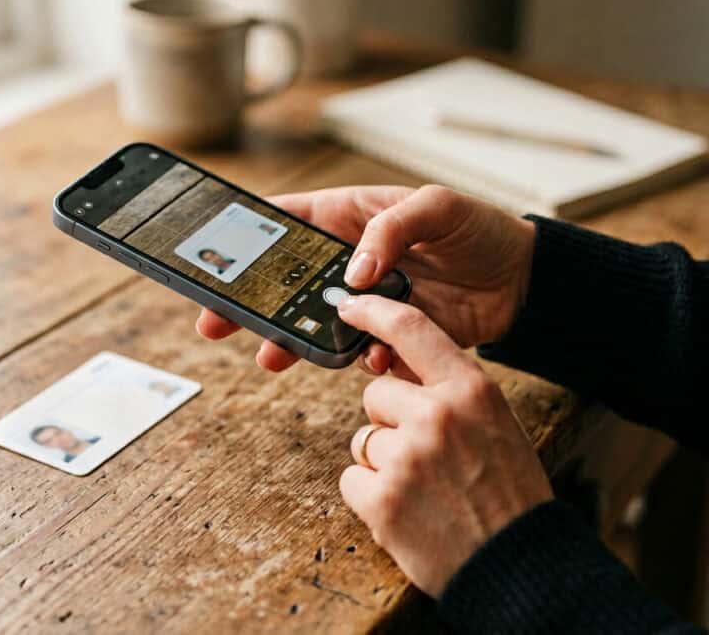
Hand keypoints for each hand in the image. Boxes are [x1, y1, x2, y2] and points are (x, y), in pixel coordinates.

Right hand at [196, 185, 535, 372]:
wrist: (523, 282)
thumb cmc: (481, 229)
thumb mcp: (439, 207)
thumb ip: (392, 230)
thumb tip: (354, 273)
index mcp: (352, 217)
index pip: (288, 222)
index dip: (248, 237)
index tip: (214, 255)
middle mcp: (350, 259)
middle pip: (284, 280)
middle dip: (249, 302)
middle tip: (215, 320)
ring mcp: (366, 300)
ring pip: (311, 321)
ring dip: (289, 340)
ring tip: (270, 356)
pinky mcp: (388, 333)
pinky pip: (356, 350)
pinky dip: (354, 358)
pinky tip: (370, 357)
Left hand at [337, 294, 552, 596]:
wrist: (520, 565)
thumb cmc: (509, 493)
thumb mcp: (496, 424)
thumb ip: (450, 393)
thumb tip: (396, 370)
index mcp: (471, 390)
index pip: (411, 329)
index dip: (374, 311)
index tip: (349, 304)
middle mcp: (436, 415)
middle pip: (374, 394)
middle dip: (389, 421)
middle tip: (426, 457)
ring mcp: (406, 457)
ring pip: (362, 440)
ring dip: (382, 464)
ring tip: (425, 490)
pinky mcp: (381, 500)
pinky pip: (352, 480)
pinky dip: (371, 498)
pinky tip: (407, 512)